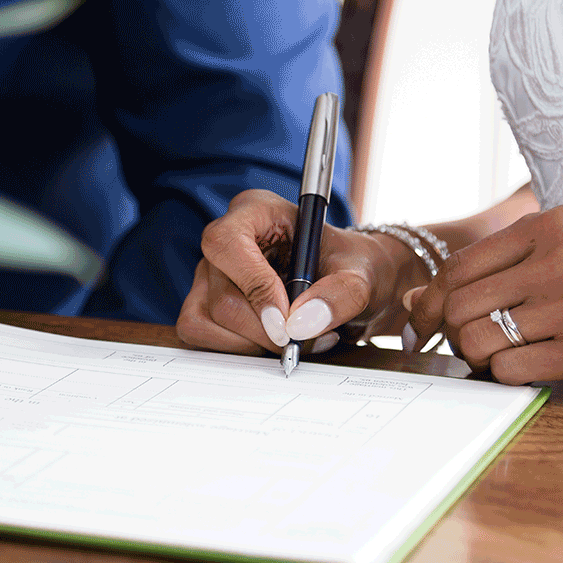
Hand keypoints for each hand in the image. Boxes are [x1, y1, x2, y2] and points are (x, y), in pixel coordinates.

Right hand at [176, 189, 426, 354]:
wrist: (349, 287)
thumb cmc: (351, 268)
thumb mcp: (362, 275)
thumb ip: (341, 294)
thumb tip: (301, 324)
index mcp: (257, 211)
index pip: (228, 243)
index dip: (254, 286)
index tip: (287, 319)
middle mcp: (226, 239)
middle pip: (222, 296)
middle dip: (265, 330)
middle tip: (306, 339)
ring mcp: (210, 273)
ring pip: (206, 320)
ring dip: (252, 344)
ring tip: (296, 341)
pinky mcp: (205, 303)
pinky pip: (200, 334)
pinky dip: (237, 350)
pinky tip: (271, 345)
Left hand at [405, 205, 562, 395]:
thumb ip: (500, 272)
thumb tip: (415, 299)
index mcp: (553, 225)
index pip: (457, 266)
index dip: (430, 303)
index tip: (425, 326)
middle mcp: (562, 257)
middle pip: (460, 306)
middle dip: (454, 336)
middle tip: (470, 351)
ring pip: (480, 341)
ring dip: (482, 360)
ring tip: (511, 358)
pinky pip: (512, 370)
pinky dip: (511, 378)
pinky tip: (538, 369)